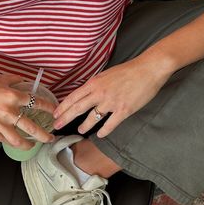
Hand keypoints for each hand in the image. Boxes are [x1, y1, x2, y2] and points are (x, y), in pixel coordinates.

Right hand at [0, 74, 56, 149]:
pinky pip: (4, 141)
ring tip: (34, 146)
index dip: (49, 108)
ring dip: (29, 145)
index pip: (37, 103)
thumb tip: (25, 82)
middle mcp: (9, 112)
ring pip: (19, 141)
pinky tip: (16, 142)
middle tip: (51, 138)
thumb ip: (15, 80)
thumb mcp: (1, 79)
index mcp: (13, 97)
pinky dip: (12, 142)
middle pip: (32, 128)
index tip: (55, 112)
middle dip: (44, 136)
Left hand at [53, 55, 172, 137]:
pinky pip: (110, 124)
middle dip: (65, 118)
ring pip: (92, 118)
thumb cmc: (128, 70)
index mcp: (95, 83)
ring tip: (79, 130)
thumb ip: (95, 85)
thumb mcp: (106, 74)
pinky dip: (104, 131)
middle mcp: (100, 93)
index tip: (55, 113)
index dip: (63, 106)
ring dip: (84, 126)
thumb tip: (85, 93)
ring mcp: (112, 102)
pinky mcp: (124, 110)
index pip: (74, 97)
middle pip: (78, 108)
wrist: (148, 69)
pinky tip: (100, 135)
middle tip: (56, 126)